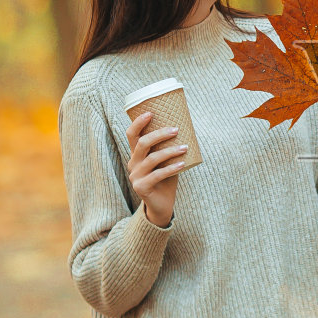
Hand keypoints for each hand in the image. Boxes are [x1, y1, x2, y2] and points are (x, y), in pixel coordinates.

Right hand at [126, 112, 186, 227]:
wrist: (162, 205)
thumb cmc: (166, 180)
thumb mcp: (166, 161)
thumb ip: (168, 148)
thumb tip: (184, 128)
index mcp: (136, 155)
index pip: (132, 135)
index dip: (138, 122)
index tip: (151, 112)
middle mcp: (133, 163)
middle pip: (142, 143)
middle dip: (159, 134)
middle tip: (176, 130)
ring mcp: (135, 176)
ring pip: (151, 159)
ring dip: (170, 151)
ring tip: (184, 147)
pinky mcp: (141, 187)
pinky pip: (157, 175)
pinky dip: (171, 168)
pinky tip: (182, 163)